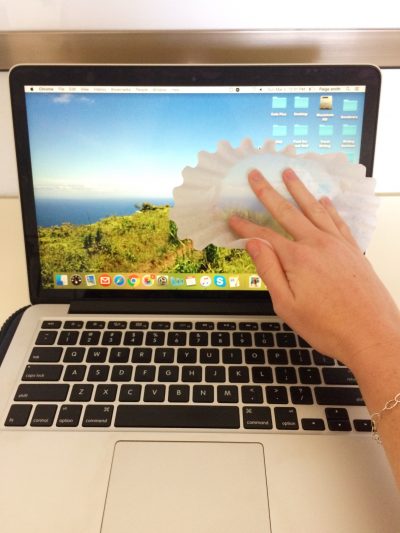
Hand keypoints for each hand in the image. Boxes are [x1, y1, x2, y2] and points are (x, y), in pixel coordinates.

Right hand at [229, 168, 399, 370]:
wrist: (371, 335)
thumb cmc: (328, 326)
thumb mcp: (287, 305)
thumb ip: (268, 271)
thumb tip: (253, 244)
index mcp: (298, 258)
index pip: (264, 235)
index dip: (245, 226)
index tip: (232, 218)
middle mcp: (318, 244)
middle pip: (287, 212)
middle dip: (268, 192)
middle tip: (256, 175)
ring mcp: (338, 244)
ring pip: (314, 209)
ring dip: (299, 189)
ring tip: (288, 173)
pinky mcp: (352, 250)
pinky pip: (338, 221)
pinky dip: (329, 208)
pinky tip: (324, 200)